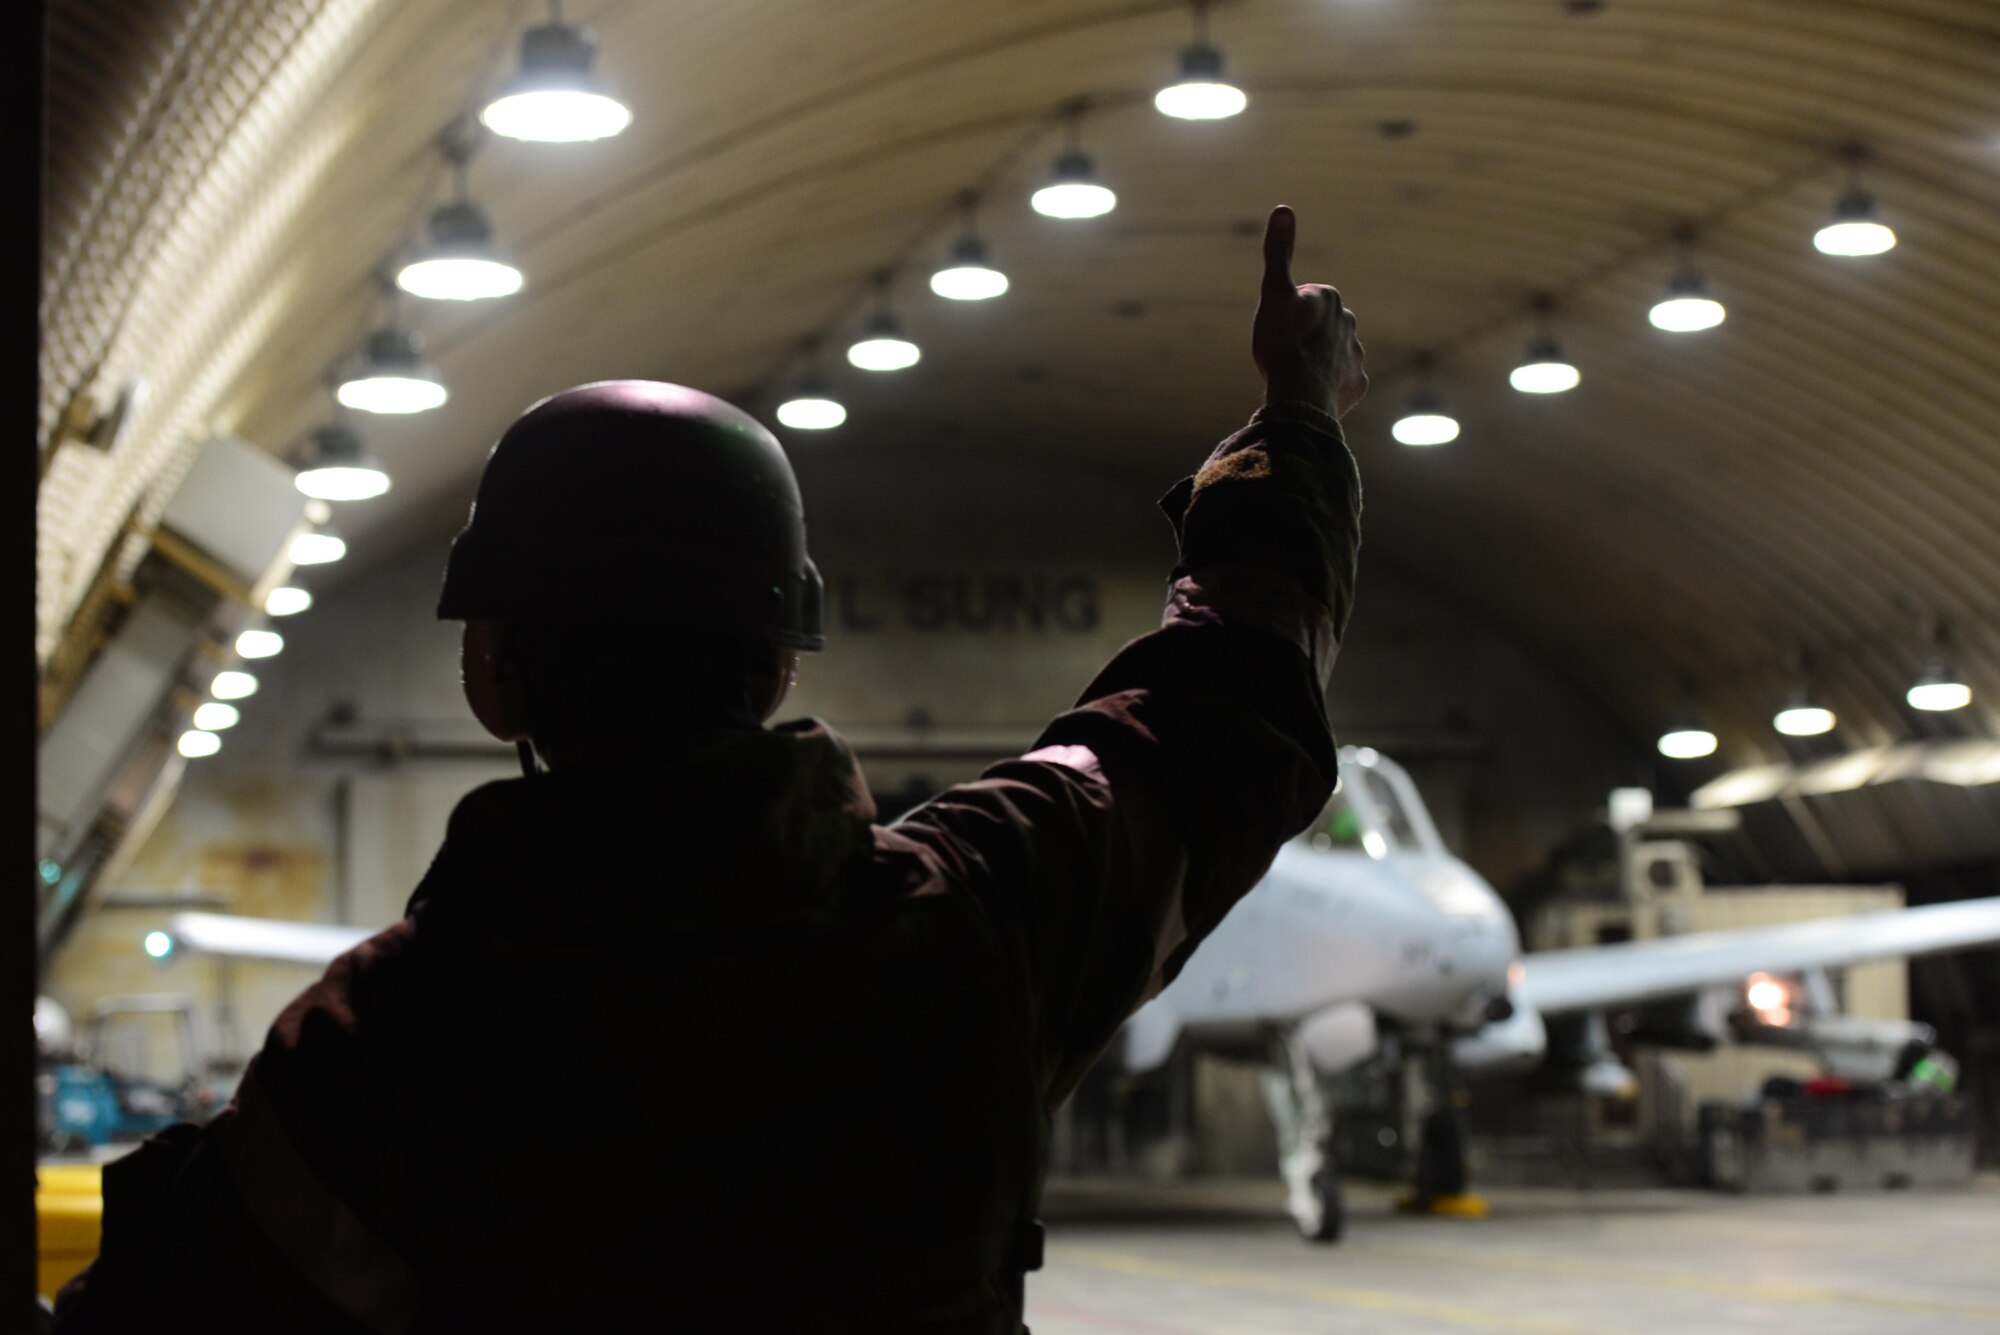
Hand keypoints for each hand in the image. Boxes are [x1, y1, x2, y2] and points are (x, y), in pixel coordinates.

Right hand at [1252, 206, 1366, 419]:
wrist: (1299, 396)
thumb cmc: (1282, 343)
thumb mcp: (1273, 292)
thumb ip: (1278, 253)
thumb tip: (1283, 208)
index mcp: (1331, 299)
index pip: (1303, 302)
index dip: (1285, 315)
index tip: (1277, 329)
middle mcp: (1350, 323)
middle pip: (1320, 328)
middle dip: (1304, 337)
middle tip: (1284, 353)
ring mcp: (1356, 356)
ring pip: (1332, 355)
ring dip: (1317, 362)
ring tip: (1297, 375)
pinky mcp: (1357, 385)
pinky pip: (1341, 382)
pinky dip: (1328, 386)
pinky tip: (1312, 392)